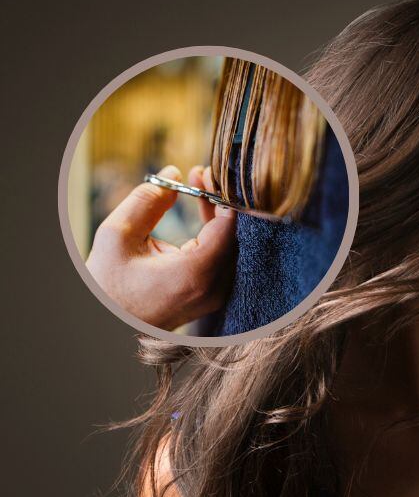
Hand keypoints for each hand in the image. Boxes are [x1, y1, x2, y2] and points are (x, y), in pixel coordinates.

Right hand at [86, 165, 235, 331]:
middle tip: (200, 176)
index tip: (204, 172)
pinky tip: (202, 215)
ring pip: (229, 247)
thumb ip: (147, 201)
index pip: (228, 225)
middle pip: (232, 236)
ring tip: (197, 189)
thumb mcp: (117, 236)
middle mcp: (213, 289)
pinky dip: (214, 235)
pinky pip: (223, 260)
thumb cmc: (107, 286)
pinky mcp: (210, 297)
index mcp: (195, 274)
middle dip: (218, 201)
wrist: (108, 323)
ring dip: (217, 216)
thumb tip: (174, 173)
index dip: (218, 194)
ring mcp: (214, 297)